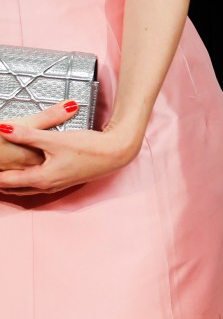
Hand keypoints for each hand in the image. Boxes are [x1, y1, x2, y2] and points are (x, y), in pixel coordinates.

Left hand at [0, 111, 140, 194]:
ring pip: (26, 189)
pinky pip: (38, 186)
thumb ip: (27, 134)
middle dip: (0, 183)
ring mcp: (57, 185)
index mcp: (41, 178)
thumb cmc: (89, 148)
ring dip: (12, 184)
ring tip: (2, 177)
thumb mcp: (55, 139)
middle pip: (14, 189)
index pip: (5, 181)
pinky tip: (28, 174)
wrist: (116, 153)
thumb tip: (3, 129)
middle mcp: (47, 185)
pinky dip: (26, 182)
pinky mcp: (65, 180)